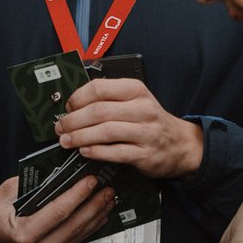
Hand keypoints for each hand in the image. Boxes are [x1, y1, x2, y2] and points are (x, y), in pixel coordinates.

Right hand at [0, 174, 115, 242]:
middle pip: (72, 226)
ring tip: (107, 200)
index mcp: (22, 235)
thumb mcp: (3, 194)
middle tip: (107, 189)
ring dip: (94, 217)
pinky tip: (97, 216)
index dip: (77, 195)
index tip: (91, 181)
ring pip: (76, 236)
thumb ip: (30, 185)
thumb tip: (58, 175)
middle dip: (93, 205)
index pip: (58, 212)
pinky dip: (86, 229)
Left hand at [55, 78, 203, 179]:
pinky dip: (96, 152)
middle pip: (99, 111)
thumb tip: (73, 105)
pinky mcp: (145, 154)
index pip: (100, 88)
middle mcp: (142, 109)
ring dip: (80, 137)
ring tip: (66, 141)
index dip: (77, 98)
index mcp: (136, 90)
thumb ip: (109, 99)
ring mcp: (146, 132)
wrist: (181, 144)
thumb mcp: (134, 101)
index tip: (67, 107)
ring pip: (105, 132)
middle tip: (60, 128)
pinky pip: (116, 152)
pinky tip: (84, 151)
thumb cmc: (150, 121)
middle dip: (74, 120)